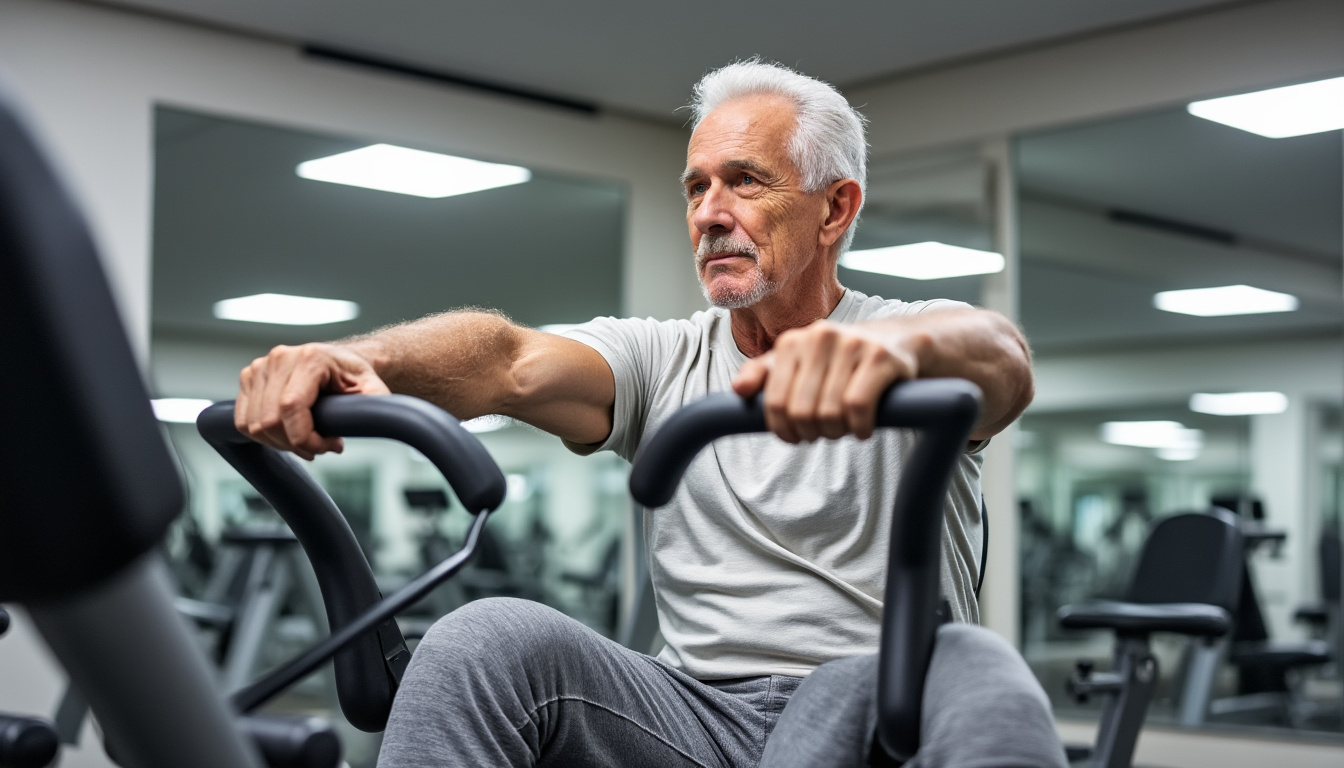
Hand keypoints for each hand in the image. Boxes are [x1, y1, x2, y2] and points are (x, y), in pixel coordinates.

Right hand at [235, 343, 390, 459]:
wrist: (341, 362)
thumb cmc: (355, 377)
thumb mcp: (374, 390)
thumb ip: (376, 406)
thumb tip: (376, 423)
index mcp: (310, 358)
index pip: (290, 407)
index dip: (304, 438)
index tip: (326, 447)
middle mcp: (280, 358)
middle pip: (269, 420)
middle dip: (294, 444)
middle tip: (320, 446)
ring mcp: (260, 366)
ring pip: (254, 424)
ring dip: (279, 443)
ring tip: (306, 439)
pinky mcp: (249, 377)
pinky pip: (243, 420)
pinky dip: (263, 436)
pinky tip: (287, 433)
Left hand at [731, 320, 925, 442]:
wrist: (901, 342)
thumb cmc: (844, 361)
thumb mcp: (802, 362)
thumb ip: (766, 374)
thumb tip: (738, 391)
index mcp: (793, 341)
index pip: (775, 403)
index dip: (784, 430)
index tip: (797, 437)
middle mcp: (819, 336)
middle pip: (801, 412)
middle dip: (813, 432)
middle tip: (826, 432)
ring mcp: (852, 344)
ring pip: (829, 413)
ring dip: (838, 432)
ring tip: (845, 428)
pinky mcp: (881, 357)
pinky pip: (858, 408)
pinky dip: (860, 428)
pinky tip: (864, 428)